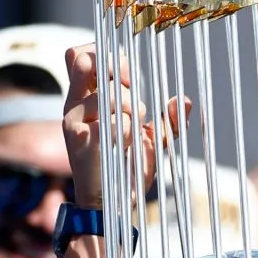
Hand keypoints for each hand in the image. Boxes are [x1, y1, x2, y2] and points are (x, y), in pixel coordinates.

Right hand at [63, 43, 190, 208]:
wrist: (115, 200)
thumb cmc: (130, 166)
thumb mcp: (154, 139)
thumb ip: (168, 119)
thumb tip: (184, 100)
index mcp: (86, 99)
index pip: (83, 56)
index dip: (109, 58)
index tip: (129, 77)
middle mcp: (74, 105)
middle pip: (94, 65)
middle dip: (122, 79)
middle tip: (133, 105)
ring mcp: (73, 121)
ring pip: (110, 96)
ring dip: (130, 114)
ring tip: (127, 136)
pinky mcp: (77, 138)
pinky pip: (112, 122)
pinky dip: (125, 133)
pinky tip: (120, 146)